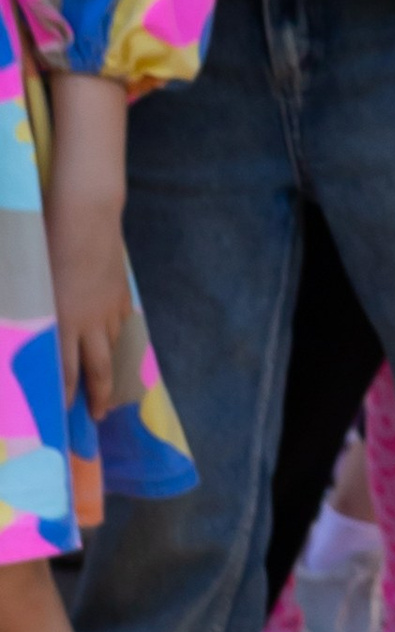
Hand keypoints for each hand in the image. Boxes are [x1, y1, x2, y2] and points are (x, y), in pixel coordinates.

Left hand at [46, 191, 129, 422]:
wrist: (87, 214)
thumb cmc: (49, 241)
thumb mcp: (33, 281)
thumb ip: (35, 309)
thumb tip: (33, 326)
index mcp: (64, 320)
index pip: (65, 370)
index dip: (65, 396)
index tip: (63, 415)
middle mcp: (91, 322)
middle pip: (99, 369)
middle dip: (99, 397)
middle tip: (98, 417)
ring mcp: (111, 308)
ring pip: (114, 347)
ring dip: (111, 368)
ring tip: (110, 384)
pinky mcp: (122, 293)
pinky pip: (124, 323)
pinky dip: (120, 336)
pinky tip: (118, 340)